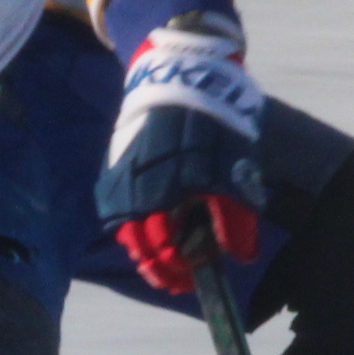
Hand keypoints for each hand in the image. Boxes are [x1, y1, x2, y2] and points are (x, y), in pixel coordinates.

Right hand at [95, 17, 268, 296]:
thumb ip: (237, 218)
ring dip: (146, 248)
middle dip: (163, 267)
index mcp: (171, 195)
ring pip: (127, 232)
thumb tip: (240, 255)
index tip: (195, 279)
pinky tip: (149, 225)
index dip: (183, 273)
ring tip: (164, 253)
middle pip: (144, 249)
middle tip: (179, 275)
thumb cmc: (216, 122)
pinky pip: (116, 209)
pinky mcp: (114, 166)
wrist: (179, 74)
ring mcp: (122, 179)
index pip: (170, 253)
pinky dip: (131, 224)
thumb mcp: (236, 169)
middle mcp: (140, 191)